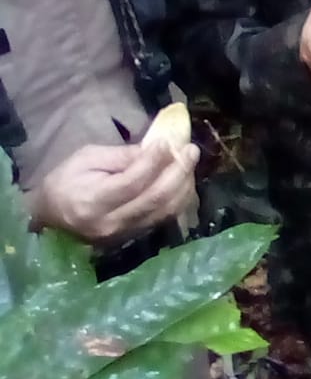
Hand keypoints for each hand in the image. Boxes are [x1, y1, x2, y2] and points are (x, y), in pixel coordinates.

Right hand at [30, 141, 198, 243]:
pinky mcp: (134, 237)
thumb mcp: (86, 158)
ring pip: (166, 210)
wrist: (51, 216)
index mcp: (93, 201)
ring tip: (189, 162)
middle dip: (178, 171)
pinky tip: (183, 180)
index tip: (169, 142)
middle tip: (191, 150)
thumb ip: (121, 156)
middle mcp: (111, 222)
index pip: (132, 183)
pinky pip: (164, 218)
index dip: (154, 161)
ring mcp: (125, 234)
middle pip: (155, 198)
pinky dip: (179, 198)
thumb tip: (156, 149)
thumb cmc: (65, 181)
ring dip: (184, 185)